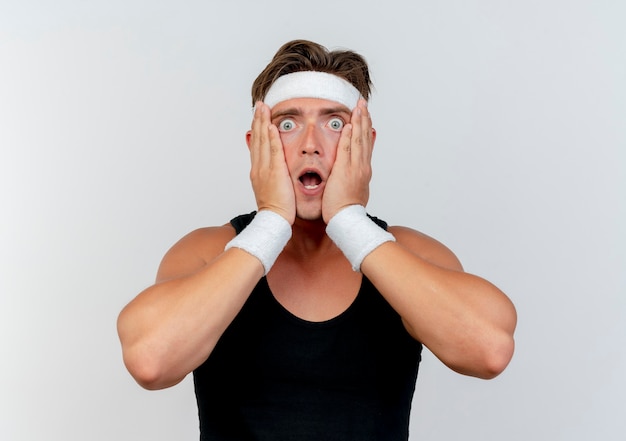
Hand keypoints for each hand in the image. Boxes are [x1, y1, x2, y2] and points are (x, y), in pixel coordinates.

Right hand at [248, 102, 295, 223]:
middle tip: (259, 104)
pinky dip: (272, 138)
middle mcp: (258, 167)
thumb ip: (268, 173)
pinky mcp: (274, 172)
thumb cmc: (275, 207)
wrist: (273, 219)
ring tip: (263, 108)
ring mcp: (264, 169)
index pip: (257, 144)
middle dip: (258, 120)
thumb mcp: (269, 187)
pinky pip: (273, 152)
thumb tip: (270, 165)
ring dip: (263, 123)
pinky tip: (272, 126)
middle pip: (257, 139)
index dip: (257, 128)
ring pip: (263, 141)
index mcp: (257, 170)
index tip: (259, 115)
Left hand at [322, 100, 373, 222]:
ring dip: (359, 121)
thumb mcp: (354, 189)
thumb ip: (355, 176)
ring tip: (359, 106)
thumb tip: (356, 171)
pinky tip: (350, 124)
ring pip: (359, 140)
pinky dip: (350, 136)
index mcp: (363, 170)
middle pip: (365, 137)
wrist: (347, 219)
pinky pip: (347, 149)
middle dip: (364, 119)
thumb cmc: (346, 208)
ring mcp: (356, 168)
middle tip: (363, 103)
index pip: (366, 144)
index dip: (366, 128)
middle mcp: (362, 166)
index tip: (365, 115)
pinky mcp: (345, 171)